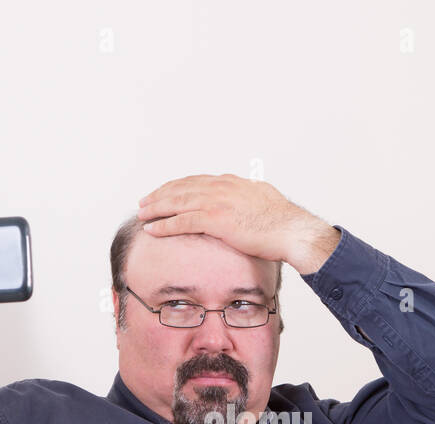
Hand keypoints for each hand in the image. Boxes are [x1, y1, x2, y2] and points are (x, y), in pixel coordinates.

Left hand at [136, 173, 338, 272]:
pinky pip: (182, 221)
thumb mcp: (263, 199)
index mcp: (231, 182)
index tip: (165, 192)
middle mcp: (221, 187)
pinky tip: (152, 228)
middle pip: (181, 188)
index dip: (177, 187)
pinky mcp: (215, 219)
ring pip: (177, 202)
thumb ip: (248, 196)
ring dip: (156, 208)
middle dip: (160, 195)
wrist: (292, 230)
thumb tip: (246, 197)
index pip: (196, 181)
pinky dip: (164, 225)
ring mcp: (217, 202)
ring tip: (142, 214)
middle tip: (144, 202)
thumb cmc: (283, 222)